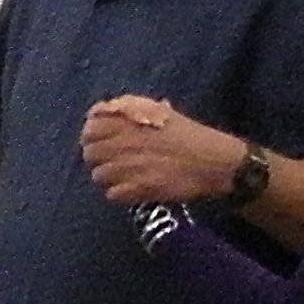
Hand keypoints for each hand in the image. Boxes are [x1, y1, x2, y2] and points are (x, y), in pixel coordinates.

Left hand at [79, 95, 243, 205]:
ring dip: (108, 177)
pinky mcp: (140, 188)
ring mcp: (131, 166)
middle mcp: (125, 141)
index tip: (99, 140)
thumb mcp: (159, 112)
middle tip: (111, 161)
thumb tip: (101, 110)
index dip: (91, 135)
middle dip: (97, 158)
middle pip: (89, 152)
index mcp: (129, 121)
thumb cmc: (189, 134)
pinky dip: (119, 193)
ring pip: (98, 175)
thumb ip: (129, 109)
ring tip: (123, 176)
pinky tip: (132, 189)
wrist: (214, 160)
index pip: (90, 127)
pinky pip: (112, 194)